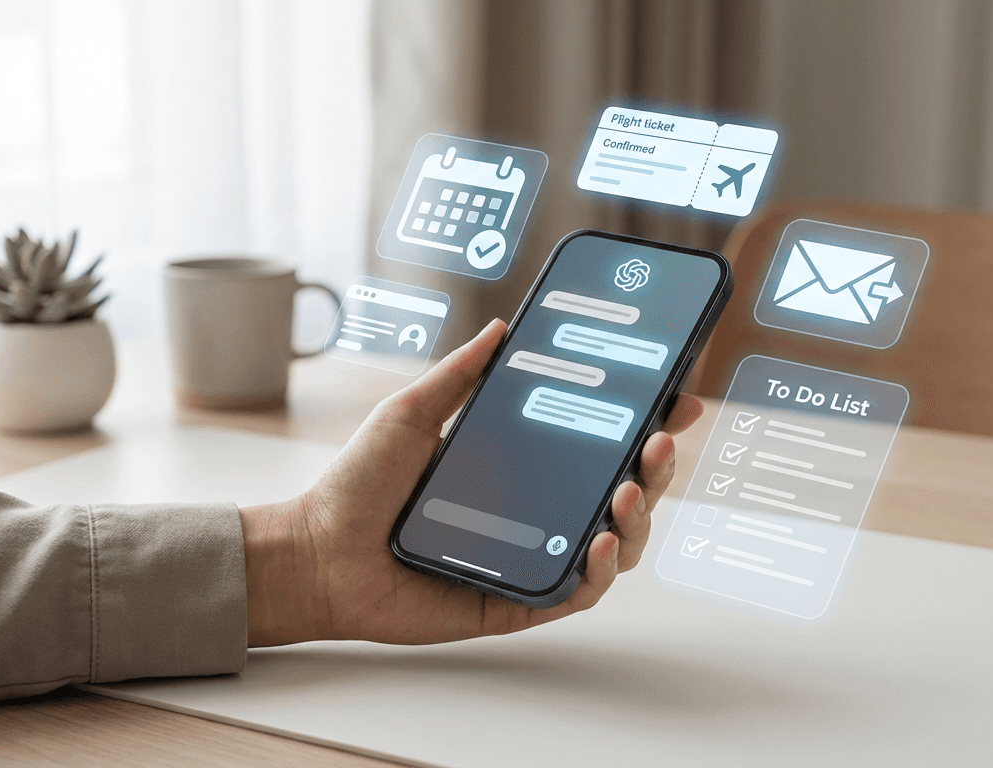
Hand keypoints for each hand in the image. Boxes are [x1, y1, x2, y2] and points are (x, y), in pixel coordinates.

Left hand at [239, 319, 704, 646]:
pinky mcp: (517, 601)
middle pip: (619, 494)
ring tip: (628, 489)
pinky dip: (600, 570)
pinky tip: (600, 541)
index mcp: (517, 468)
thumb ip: (458, 374)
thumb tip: (499, 327)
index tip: (676, 397)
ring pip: (613, 545)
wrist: (317, 552)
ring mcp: (530, 559)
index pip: (596, 444)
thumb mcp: (410, 413)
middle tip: (659, 441)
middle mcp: (533, 514)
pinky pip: (577, 593)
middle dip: (654, 469)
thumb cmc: (357, 487)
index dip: (643, 424)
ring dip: (637, 518)